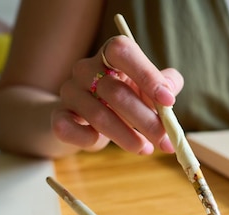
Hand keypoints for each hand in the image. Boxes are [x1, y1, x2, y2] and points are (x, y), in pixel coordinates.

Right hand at [51, 35, 183, 153]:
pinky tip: (102, 143)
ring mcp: (69, 92)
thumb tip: (170, 91)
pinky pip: (69, 129)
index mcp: (109, 55)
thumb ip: (166, 84)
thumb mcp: (148, 88)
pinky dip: (90, 140)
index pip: (122, 51)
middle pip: (115, 92)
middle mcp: (85, 69)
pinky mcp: (58, 117)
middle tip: (165, 140)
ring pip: (99, 116)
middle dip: (146, 120)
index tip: (169, 101)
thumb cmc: (125, 99)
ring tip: (146, 149)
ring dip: (127, 137)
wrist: (85, 118)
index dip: (147, 75)